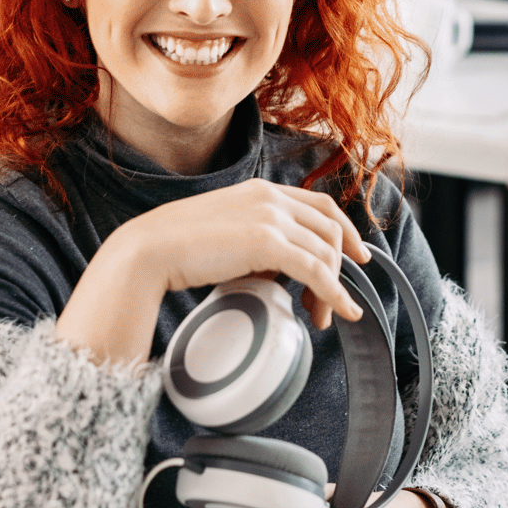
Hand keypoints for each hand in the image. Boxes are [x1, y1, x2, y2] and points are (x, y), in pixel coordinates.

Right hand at [57, 179, 369, 364]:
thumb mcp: (226, 233)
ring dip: (332, 289)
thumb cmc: (179, 248)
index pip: (321, 205)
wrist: (150, 250)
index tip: (357, 256)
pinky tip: (338, 311)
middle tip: (334, 303)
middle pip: (330, 230)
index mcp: (262, 190)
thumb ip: (256, 241)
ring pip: (326, 252)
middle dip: (340, 269)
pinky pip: (316, 269)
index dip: (346, 231)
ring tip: (321, 317)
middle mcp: (271, 198)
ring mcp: (270, 217)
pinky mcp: (266, 242)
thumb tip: (280, 269)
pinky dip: (334, 293)